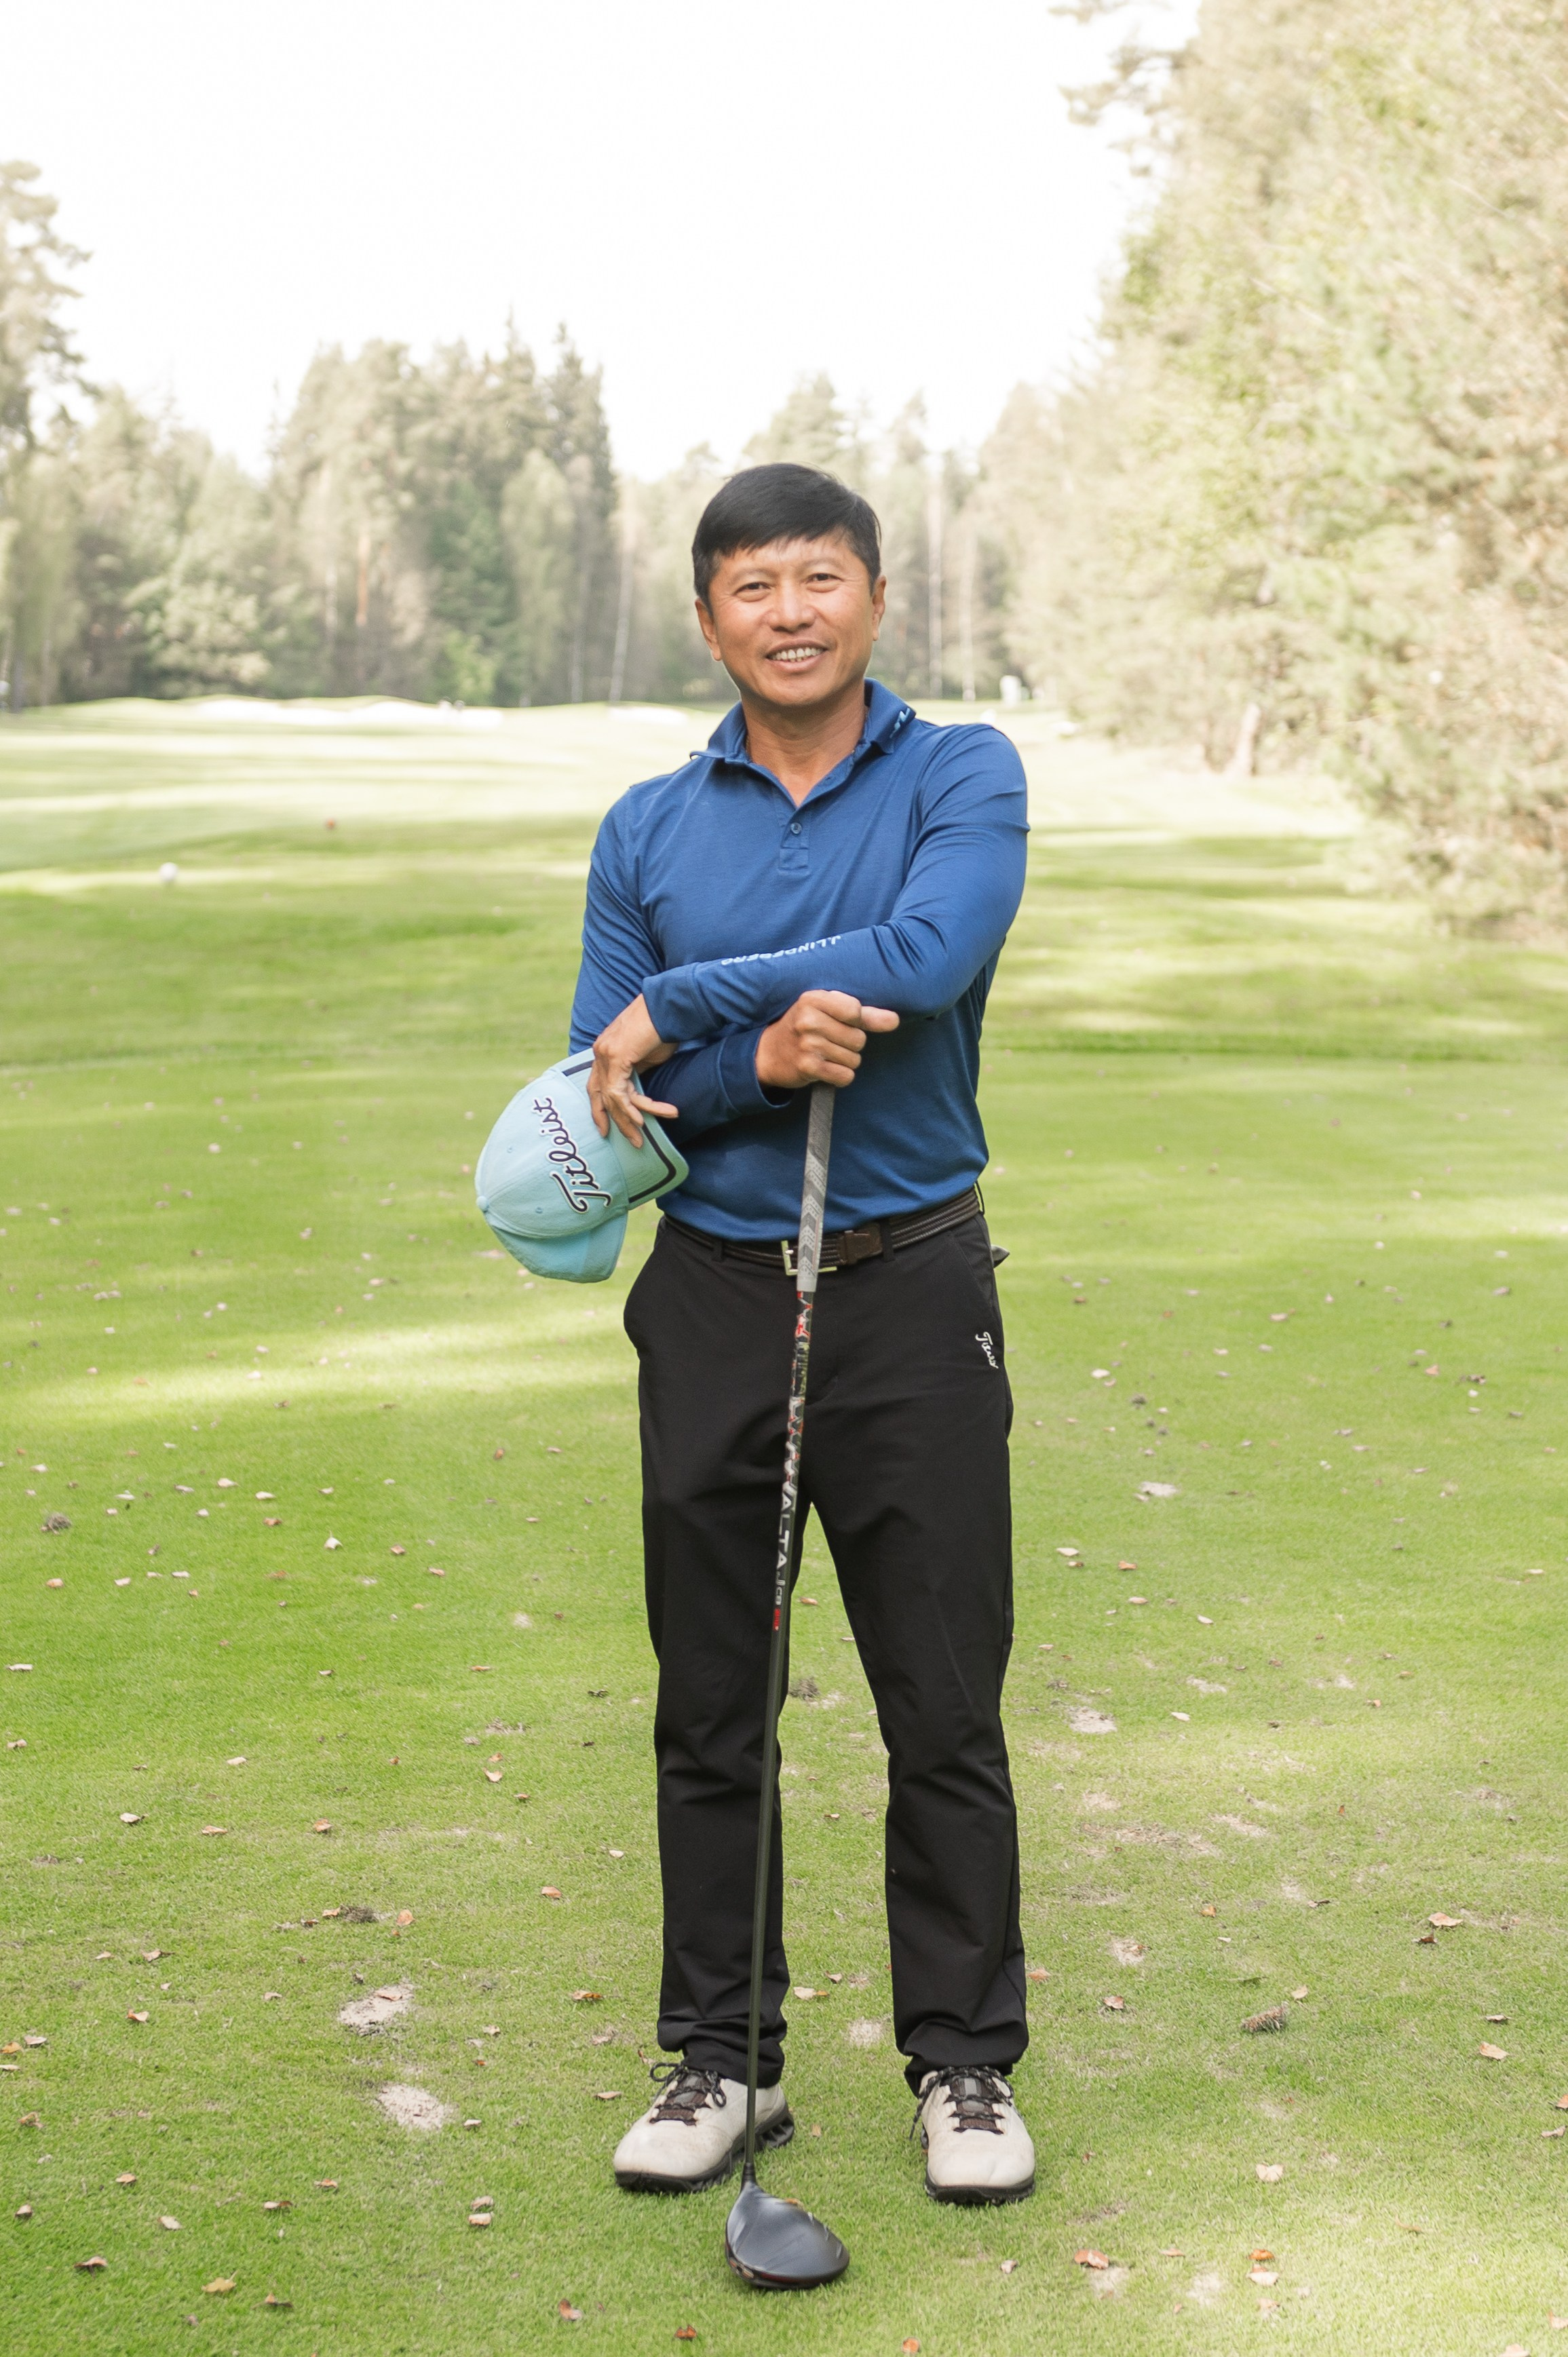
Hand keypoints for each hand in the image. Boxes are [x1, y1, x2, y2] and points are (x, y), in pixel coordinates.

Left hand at [589, 994, 677, 1144]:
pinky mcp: (617, 1057)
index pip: (595, 1085)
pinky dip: (630, 1109)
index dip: (598, 1107)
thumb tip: (635, 1091)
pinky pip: (619, 1092)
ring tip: (640, 1138)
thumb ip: (636, 1073)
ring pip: (611, 1098)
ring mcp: (606, 1054)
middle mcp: (600, 1053)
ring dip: (627, 1121)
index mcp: (604, 1051)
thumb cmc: (663, 1028)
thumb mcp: (647, 1057)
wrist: (668, 1007)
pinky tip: (642, 1121)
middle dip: (607, 1119)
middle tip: (617, 1139)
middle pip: (598, 1094)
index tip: (604, 1127)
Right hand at [755, 989, 898, 1090]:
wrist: (769, 1053)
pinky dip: (840, 1075)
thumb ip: (865, 1014)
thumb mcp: (828, 1012)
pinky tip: (825, 1068)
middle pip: (859, 1039)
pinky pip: (845, 1075)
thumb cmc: (805, 1027)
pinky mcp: (808, 1067)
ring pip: (854, 1059)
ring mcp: (807, 1044)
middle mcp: (809, 1020)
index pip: (856, 1011)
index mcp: (814, 999)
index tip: (841, 1022)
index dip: (856, 1021)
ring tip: (826, 1054)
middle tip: (830, 1041)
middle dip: (851, 1044)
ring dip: (845, 1061)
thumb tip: (895, 1020)